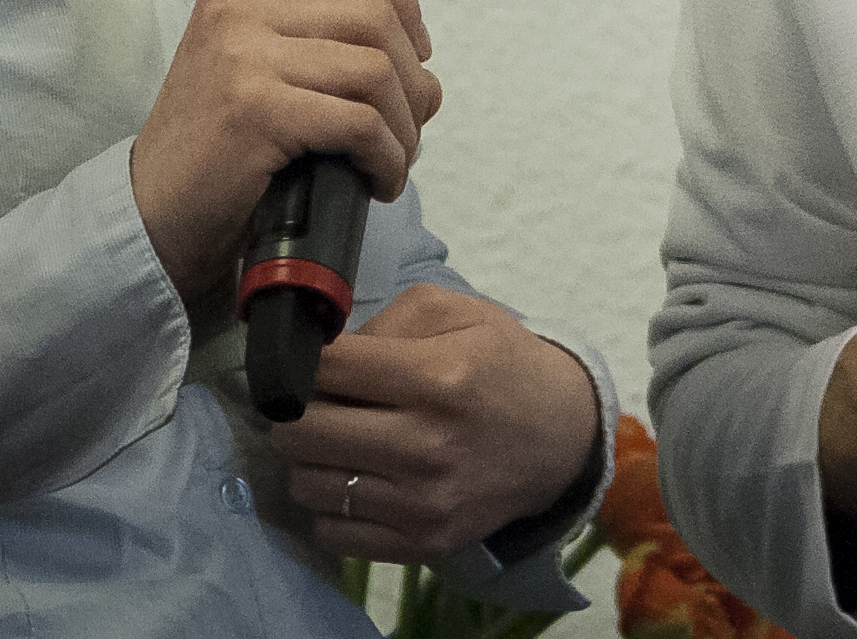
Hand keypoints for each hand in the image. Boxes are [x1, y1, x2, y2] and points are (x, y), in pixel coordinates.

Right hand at [127, 0, 442, 322]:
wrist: (152, 214)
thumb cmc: (214, 149)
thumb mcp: (250, 67)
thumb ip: (314, 40)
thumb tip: (420, 59)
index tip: (411, 45)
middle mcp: (239, 11)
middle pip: (375, 13)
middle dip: (412, 74)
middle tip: (410, 119)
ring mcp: (244, 58)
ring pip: (375, 69)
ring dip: (405, 123)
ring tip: (396, 156)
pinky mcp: (256, 111)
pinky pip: (359, 123)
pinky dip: (387, 157)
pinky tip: (379, 180)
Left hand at [269, 284, 600, 563]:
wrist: (562, 437)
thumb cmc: (502, 365)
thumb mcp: (456, 312)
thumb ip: (384, 321)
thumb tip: (320, 353)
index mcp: (436, 378)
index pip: (325, 369)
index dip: (303, 361)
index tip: (308, 363)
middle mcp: (427, 444)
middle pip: (301, 430)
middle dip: (294, 410)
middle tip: (312, 403)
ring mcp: (424, 502)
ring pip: (308, 484)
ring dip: (309, 460)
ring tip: (336, 442)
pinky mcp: (424, 543)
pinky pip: (333, 532)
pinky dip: (331, 506)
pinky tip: (355, 480)